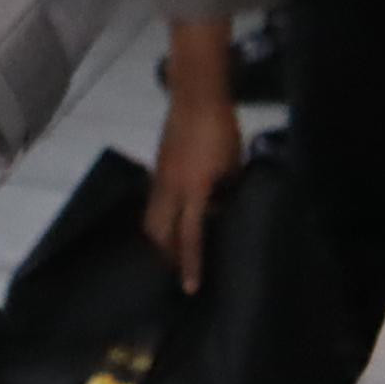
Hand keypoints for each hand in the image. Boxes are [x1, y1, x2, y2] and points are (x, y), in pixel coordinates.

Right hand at [141, 24, 242, 295]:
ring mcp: (160, 176)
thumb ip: (226, 191)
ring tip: (170, 249)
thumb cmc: (221, 130)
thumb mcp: (233, 165)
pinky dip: (161, 215)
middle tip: (174, 272)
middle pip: (158, 232)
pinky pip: (154, 199)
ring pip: (151, 216)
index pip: (190, 236)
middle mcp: (169, 188)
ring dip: (159, 236)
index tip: (189, 287)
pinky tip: (174, 215)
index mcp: (193, 190)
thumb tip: (223, 210)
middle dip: (164, 255)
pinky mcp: (158, 165)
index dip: (190, 263)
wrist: (196, 95)